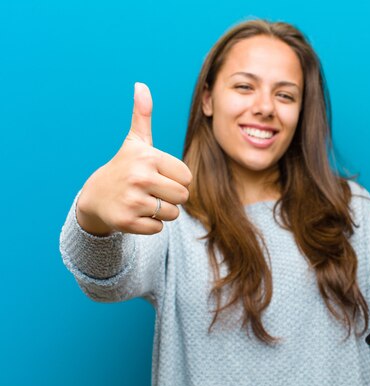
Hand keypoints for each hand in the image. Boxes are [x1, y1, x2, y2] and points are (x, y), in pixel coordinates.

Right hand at [76, 83, 192, 235]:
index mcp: (148, 157)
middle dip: (172, 197)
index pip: (187, 177)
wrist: (95, 196)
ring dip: (162, 212)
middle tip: (152, 191)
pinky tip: (135, 214)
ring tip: (143, 202)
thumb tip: (141, 85)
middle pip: (183, 197)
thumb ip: (143, 116)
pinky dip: (150, 225)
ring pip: (173, 214)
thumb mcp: (135, 142)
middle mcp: (140, 177)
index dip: (176, 179)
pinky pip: (159, 228)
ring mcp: (133, 201)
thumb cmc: (124, 167)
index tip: (157, 175)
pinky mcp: (127, 222)